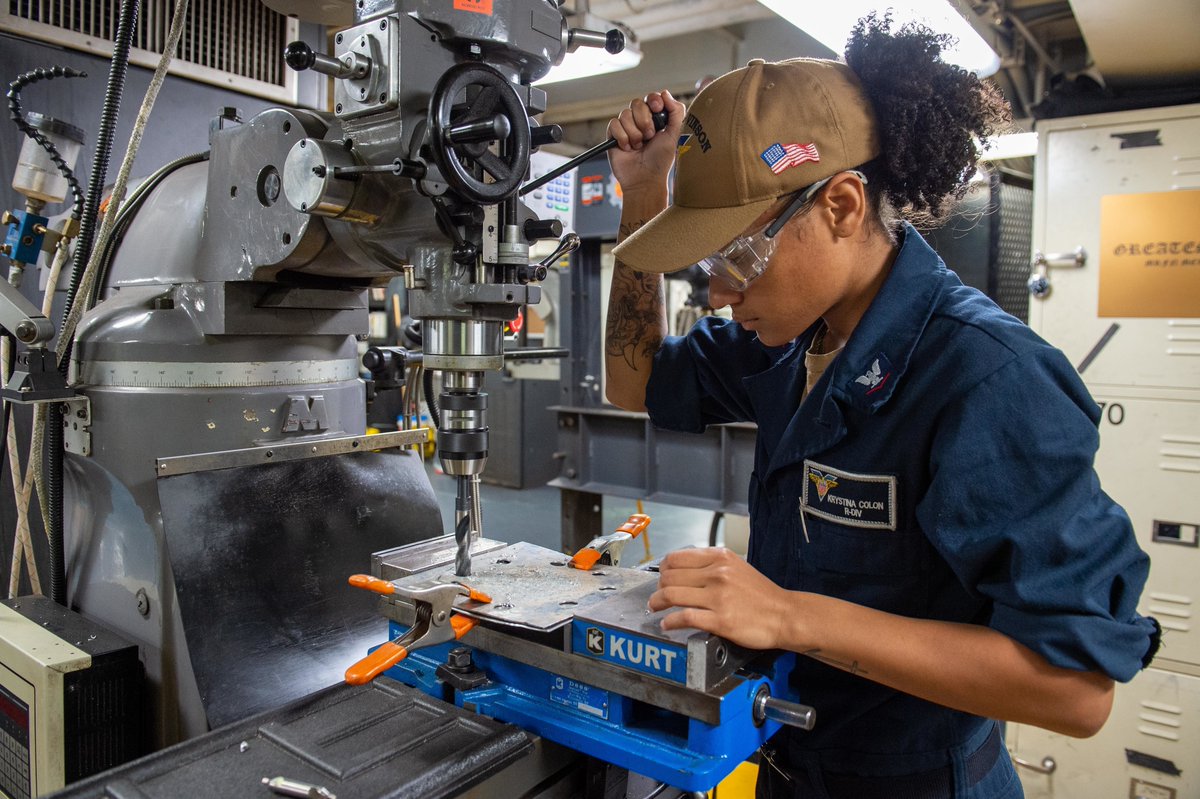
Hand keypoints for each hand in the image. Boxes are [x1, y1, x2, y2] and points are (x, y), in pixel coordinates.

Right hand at [607, 90, 685, 195]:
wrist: (645, 178)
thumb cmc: (660, 160)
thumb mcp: (675, 134)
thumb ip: (676, 112)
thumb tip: (665, 93)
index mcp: (655, 119)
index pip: (651, 98)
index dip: (653, 100)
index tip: (657, 108)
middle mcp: (639, 121)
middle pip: (636, 103)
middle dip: (644, 120)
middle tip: (649, 136)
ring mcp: (626, 128)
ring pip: (625, 114)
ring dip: (634, 133)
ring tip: (639, 146)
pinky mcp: (613, 136)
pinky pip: (614, 124)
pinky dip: (622, 137)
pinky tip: (627, 148)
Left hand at [648, 547, 792, 650]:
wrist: (785, 615)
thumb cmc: (762, 594)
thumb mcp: (737, 567)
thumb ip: (712, 565)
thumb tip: (683, 570)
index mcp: (720, 557)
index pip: (676, 558)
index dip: (664, 569)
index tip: (662, 578)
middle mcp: (717, 573)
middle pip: (670, 576)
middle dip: (659, 587)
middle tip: (657, 596)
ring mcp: (718, 596)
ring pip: (672, 595)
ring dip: (657, 603)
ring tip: (655, 608)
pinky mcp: (720, 619)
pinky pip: (684, 617)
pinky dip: (670, 621)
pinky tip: (667, 624)